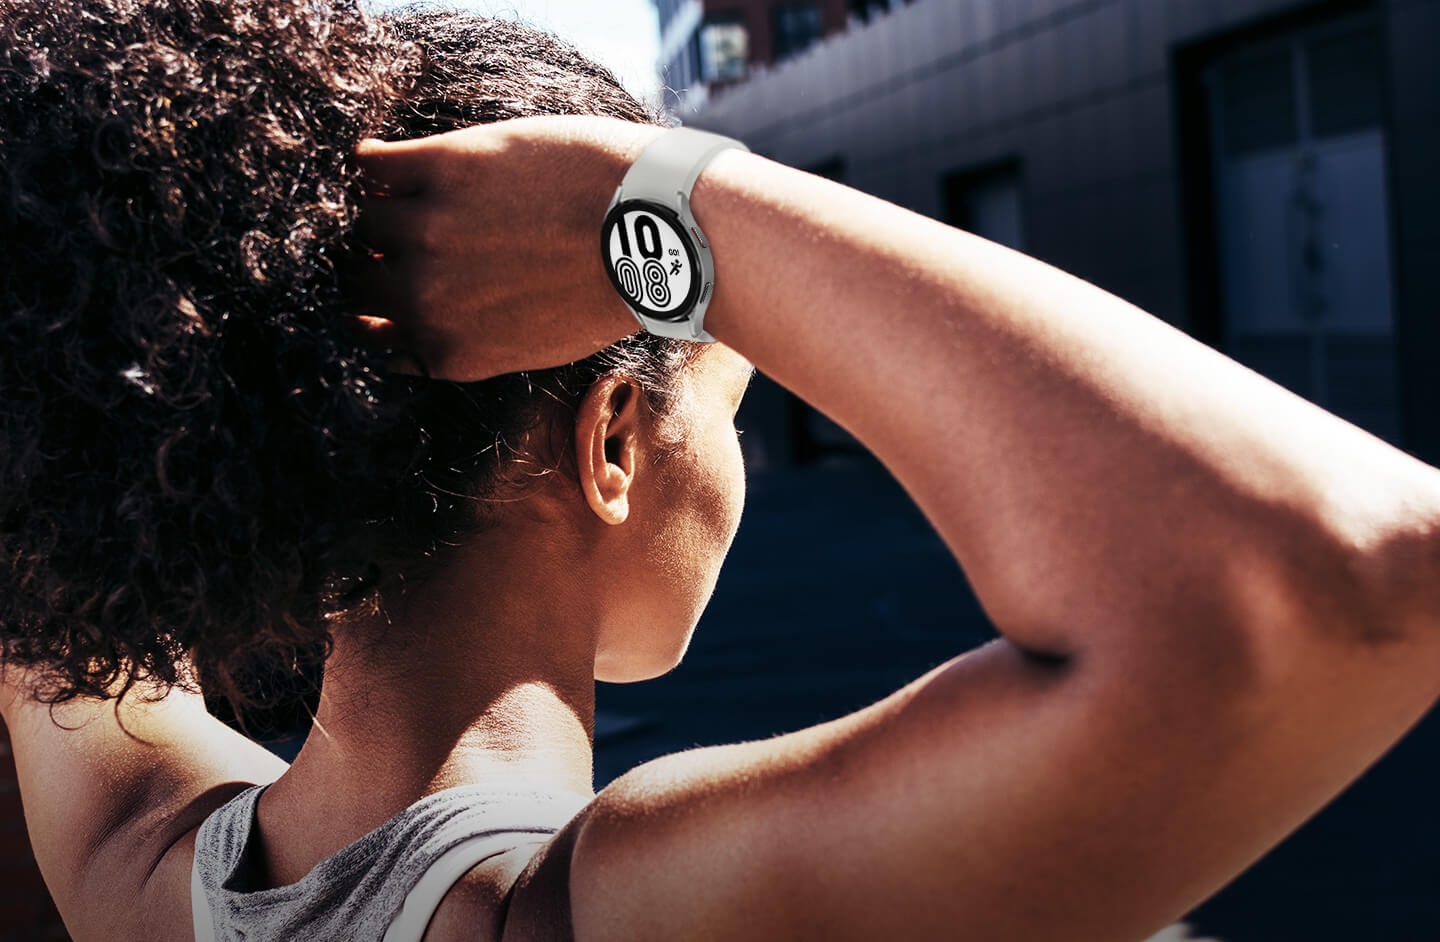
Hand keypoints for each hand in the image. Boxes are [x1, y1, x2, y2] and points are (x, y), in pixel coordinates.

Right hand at [353, 115, 664, 380]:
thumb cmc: (610, 285)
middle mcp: (426, 301)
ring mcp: (429, 234)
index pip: (363, 338)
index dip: (365, 311)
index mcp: (449, 351)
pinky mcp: (442, 170)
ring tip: (381, 192)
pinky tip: (381, 159)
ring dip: (364, 208)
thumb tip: (424, 331)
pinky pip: (368, 165)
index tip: (373, 288)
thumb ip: (473, 341)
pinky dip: (365, 162)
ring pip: (357, 220)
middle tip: (373, 236)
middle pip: (352, 281)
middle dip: (359, 262)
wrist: (656, 230)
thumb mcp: (534, 342)